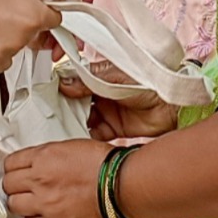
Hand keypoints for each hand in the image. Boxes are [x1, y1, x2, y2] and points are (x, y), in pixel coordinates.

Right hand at [0, 0, 58, 72]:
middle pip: (34, 34)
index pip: (54, 19)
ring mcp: (0, 53)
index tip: (33, 5)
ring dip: (7, 36)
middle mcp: (19, 38)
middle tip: (2, 6)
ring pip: (15, 47)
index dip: (43, 9)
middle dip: (24, 21)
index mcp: (32, 15)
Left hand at [3, 139, 109, 217]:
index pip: (10, 162)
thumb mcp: (72, 146)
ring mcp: (45, 203)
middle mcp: (40, 179)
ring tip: (29, 201)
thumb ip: (50, 155)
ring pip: (13, 205)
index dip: (13, 167)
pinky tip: (38, 217)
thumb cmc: (105, 163)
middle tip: (22, 186)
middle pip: (8, 184)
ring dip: (20, 203)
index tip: (17, 170)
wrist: (120, 184)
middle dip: (14, 184)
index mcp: (44, 156)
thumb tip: (41, 162)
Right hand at [54, 54, 178, 138]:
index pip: (73, 81)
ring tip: (54, 129)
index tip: (43, 93)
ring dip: (70, 123)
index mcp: (99, 75)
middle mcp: (99, 93)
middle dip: (61, 108)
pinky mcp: (113, 129)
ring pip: (80, 118)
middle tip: (44, 115)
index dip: (59, 87)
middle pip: (73, 102)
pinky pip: (93, 134)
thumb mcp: (114, 77)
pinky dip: (83, 138)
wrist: (174, 104)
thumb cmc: (148, 81)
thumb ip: (88, 81)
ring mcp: (105, 111)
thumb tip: (62, 83)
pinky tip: (72, 142)